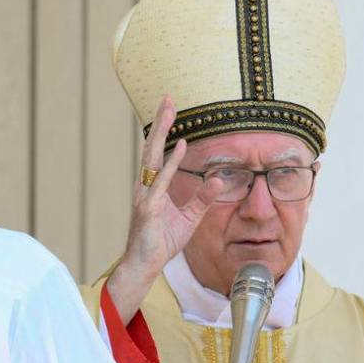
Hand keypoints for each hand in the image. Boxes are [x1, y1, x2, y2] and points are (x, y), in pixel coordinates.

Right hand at [106, 96, 224, 324]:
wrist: (144, 264)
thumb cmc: (161, 241)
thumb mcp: (190, 218)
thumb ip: (203, 198)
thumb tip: (220, 180)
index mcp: (153, 187)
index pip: (158, 153)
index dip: (165, 131)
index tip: (171, 109)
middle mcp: (146, 186)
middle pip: (152, 147)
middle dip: (161, 122)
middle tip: (168, 98)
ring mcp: (145, 195)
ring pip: (153, 157)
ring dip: (162, 133)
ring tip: (170, 111)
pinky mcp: (149, 208)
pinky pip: (162, 182)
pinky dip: (171, 163)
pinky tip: (180, 147)